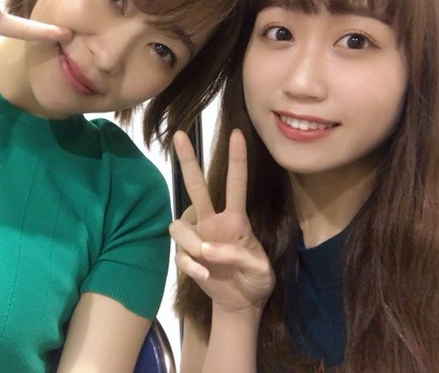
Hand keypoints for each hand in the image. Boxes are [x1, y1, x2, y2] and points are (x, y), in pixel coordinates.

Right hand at [169, 129, 274, 314]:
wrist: (241, 303)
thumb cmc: (255, 279)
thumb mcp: (260, 269)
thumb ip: (238, 255)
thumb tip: (207, 249)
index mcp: (236, 219)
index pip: (235, 184)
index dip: (237, 160)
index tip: (237, 134)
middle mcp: (212, 222)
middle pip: (196, 187)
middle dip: (188, 161)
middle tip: (179, 135)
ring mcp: (197, 238)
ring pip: (178, 225)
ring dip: (191, 243)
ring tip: (206, 260)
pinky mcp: (187, 257)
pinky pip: (179, 254)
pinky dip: (191, 265)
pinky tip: (204, 276)